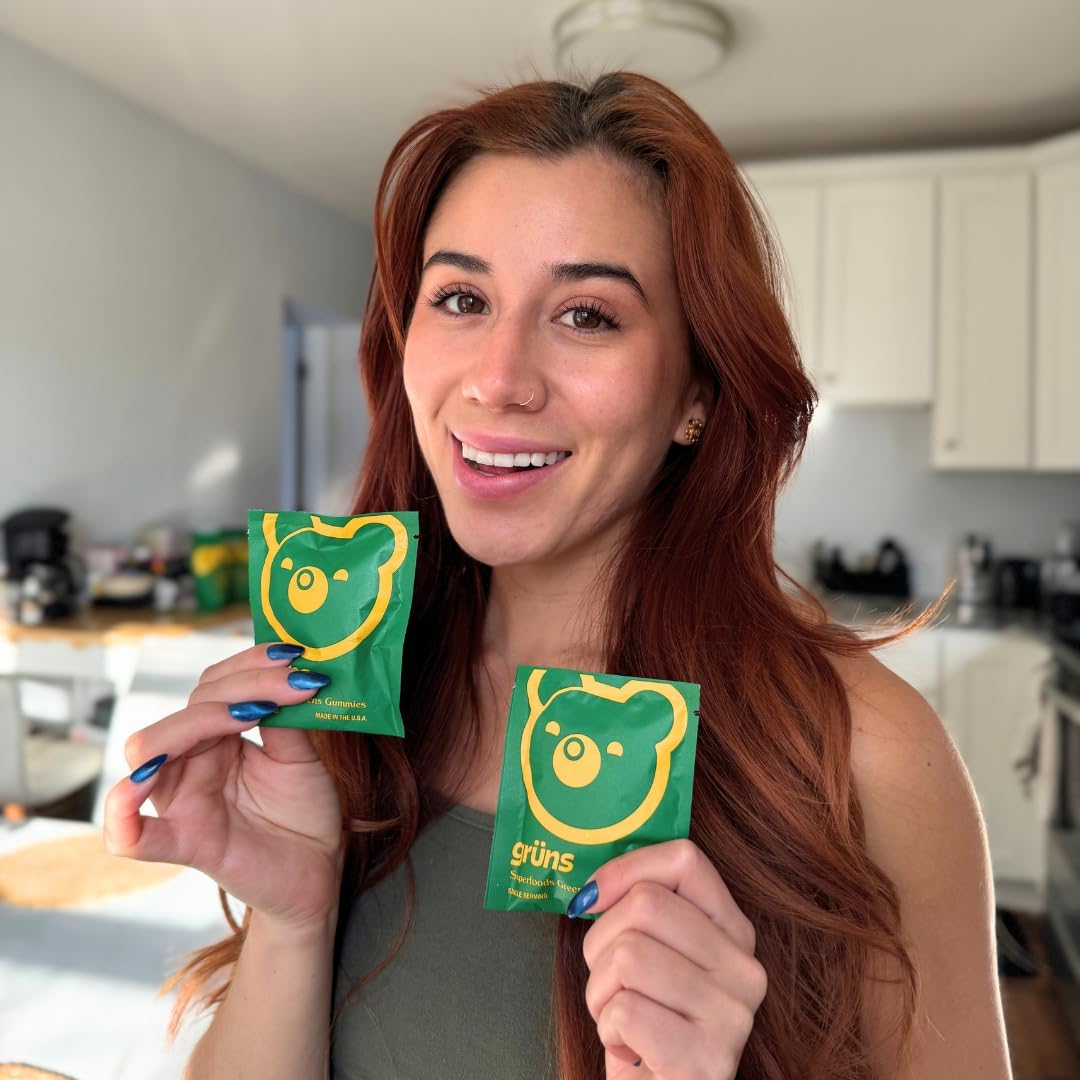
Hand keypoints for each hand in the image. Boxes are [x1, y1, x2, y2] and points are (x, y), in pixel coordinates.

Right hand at [103, 643, 344, 932]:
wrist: (318, 870)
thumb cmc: (304, 810)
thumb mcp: (301, 755)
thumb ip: (285, 718)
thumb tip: (288, 671)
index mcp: (217, 738)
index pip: (212, 687)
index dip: (249, 667)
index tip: (295, 658)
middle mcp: (191, 763)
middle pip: (186, 710)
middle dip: (236, 688)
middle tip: (291, 686)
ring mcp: (182, 801)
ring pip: (149, 750)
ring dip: (194, 724)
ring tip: (250, 714)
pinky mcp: (185, 842)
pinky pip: (131, 834)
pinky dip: (121, 811)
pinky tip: (138, 787)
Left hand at [576, 839, 767, 1078]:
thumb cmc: (647, 1021)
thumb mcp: (654, 955)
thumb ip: (643, 912)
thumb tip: (592, 889)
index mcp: (733, 931)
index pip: (685, 860)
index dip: (626, 868)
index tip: (594, 897)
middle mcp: (743, 967)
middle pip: (645, 904)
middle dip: (600, 942)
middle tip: (608, 980)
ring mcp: (731, 1015)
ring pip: (628, 954)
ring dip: (600, 990)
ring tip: (619, 1017)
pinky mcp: (705, 1060)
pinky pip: (624, 1010)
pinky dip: (607, 1029)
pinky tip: (629, 1047)